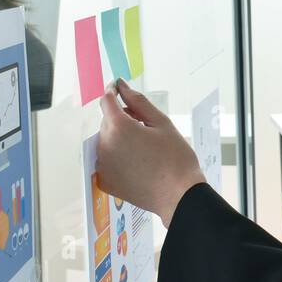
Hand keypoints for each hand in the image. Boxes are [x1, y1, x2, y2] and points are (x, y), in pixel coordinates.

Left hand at [96, 79, 206, 226]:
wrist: (179, 196)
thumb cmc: (175, 157)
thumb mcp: (161, 123)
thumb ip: (138, 102)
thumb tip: (121, 85)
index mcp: (119, 127)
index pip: (106, 101)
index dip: (113, 92)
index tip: (120, 90)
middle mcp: (104, 145)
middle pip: (107, 122)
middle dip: (122, 119)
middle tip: (146, 128)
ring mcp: (102, 165)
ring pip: (106, 141)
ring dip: (119, 139)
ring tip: (144, 148)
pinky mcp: (104, 181)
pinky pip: (106, 160)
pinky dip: (117, 157)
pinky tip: (137, 163)